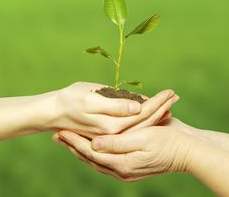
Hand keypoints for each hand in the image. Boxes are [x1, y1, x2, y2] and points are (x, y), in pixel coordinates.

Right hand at [46, 82, 178, 137]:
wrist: (52, 113)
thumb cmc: (71, 100)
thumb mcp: (92, 99)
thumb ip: (116, 106)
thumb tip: (139, 107)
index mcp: (113, 126)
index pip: (143, 114)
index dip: (158, 103)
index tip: (171, 93)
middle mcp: (116, 134)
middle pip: (145, 120)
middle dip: (161, 107)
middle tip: (176, 95)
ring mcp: (113, 135)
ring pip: (140, 125)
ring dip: (156, 113)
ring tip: (170, 104)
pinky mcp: (109, 132)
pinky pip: (132, 127)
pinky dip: (144, 120)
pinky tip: (152, 114)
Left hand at [54, 125, 191, 181]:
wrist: (187, 152)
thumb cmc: (167, 142)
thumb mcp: (143, 139)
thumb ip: (117, 144)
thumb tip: (94, 144)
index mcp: (122, 164)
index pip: (91, 152)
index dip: (75, 141)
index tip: (60, 131)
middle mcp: (120, 171)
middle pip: (90, 158)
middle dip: (73, 145)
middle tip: (57, 135)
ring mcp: (125, 171)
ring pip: (96, 161)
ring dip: (80, 150)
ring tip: (68, 140)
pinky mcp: (130, 167)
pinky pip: (105, 161)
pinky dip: (94, 153)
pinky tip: (90, 147)